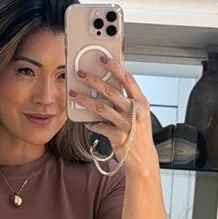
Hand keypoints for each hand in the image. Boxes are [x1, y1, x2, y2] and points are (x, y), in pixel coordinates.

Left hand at [69, 56, 156, 174]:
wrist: (143, 159)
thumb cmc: (139, 135)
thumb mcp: (138, 115)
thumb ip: (127, 101)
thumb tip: (109, 87)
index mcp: (141, 102)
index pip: (127, 79)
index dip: (114, 67)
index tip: (103, 59)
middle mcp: (134, 111)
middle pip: (110, 91)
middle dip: (93, 80)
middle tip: (80, 74)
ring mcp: (126, 124)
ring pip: (101, 107)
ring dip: (85, 100)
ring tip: (73, 95)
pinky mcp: (118, 137)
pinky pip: (99, 126)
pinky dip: (91, 124)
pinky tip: (86, 122)